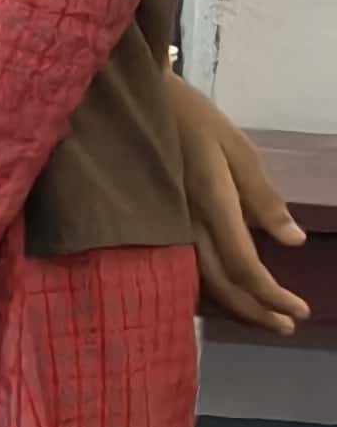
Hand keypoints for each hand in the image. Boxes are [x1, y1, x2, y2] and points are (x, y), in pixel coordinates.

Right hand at [170, 81, 308, 336]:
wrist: (127, 101)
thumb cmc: (190, 117)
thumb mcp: (236, 148)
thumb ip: (262, 196)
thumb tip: (293, 240)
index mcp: (210, 203)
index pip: (243, 265)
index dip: (271, 295)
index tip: (299, 311)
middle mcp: (184, 224)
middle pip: (219, 284)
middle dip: (255, 312)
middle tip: (286, 326)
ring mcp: (163, 226)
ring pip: (197, 282)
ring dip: (232, 306)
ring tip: (261, 317)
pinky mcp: (153, 224)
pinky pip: (180, 268)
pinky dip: (205, 290)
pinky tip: (219, 295)